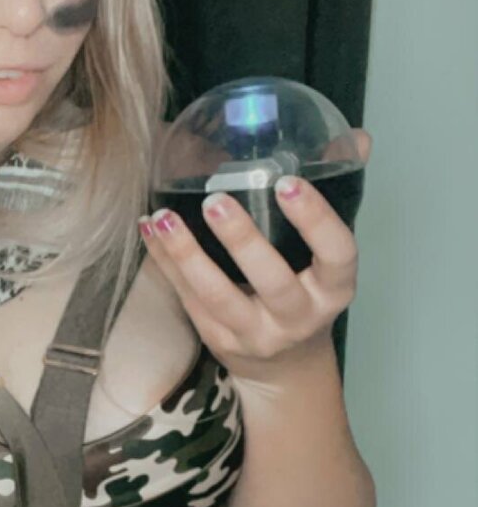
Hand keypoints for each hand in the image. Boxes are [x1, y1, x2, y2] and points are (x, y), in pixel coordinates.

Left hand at [138, 129, 371, 386]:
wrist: (285, 367)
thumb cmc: (308, 292)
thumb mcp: (328, 256)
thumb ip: (338, 197)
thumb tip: (357, 139)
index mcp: (333, 289)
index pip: (336, 254)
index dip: (314, 220)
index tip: (288, 183)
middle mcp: (298, 317)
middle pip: (272, 281)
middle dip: (243, 241)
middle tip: (216, 200)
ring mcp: (255, 333)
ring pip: (218, 297)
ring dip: (188, 254)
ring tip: (164, 217)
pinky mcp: (217, 340)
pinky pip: (188, 299)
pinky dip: (166, 263)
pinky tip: (150, 228)